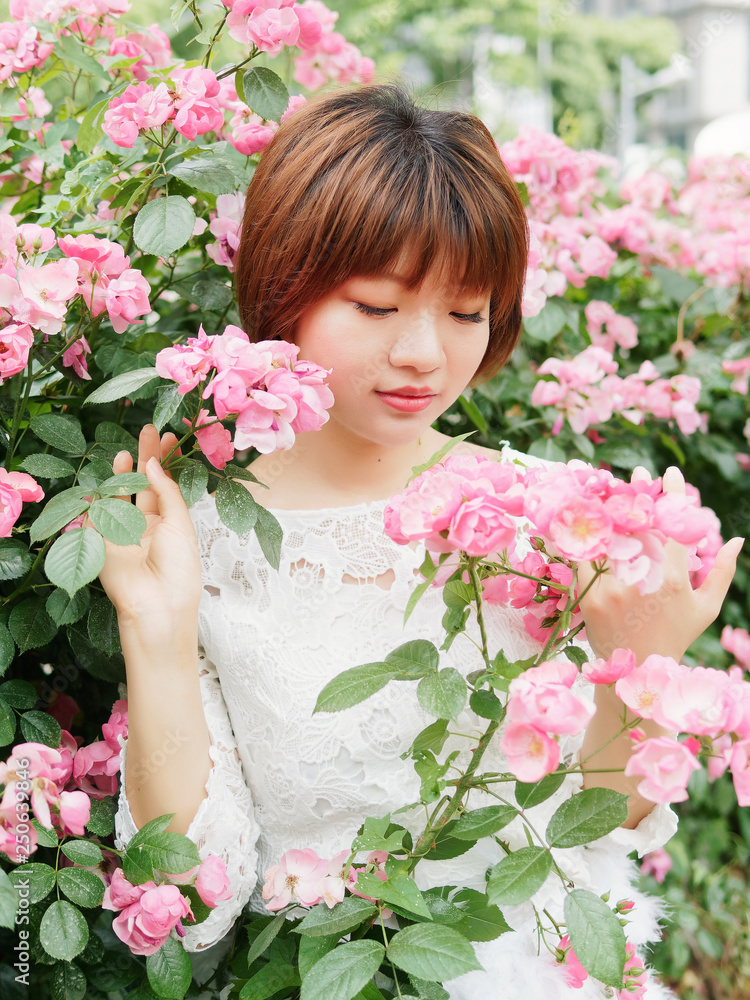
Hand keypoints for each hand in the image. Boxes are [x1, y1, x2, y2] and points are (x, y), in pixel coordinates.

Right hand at [96, 425, 201, 627]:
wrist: (157, 603)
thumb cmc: (179, 566)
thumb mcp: (180, 523)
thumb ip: (165, 491)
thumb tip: (152, 462)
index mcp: (171, 524)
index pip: (166, 485)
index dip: (166, 461)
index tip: (168, 437)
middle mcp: (147, 526)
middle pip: (143, 485)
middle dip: (145, 457)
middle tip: (147, 430)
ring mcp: (123, 532)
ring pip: (120, 496)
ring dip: (122, 473)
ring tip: (125, 452)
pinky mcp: (102, 542)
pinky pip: (97, 515)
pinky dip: (98, 497)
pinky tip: (102, 481)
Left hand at [578, 466, 743, 663]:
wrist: (638, 670)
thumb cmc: (677, 634)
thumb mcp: (706, 607)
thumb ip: (724, 572)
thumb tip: (737, 540)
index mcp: (674, 579)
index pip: (672, 526)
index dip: (673, 496)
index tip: (670, 473)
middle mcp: (643, 581)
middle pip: (637, 525)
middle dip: (640, 494)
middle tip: (639, 474)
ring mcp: (613, 588)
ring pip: (609, 536)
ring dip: (610, 508)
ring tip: (610, 488)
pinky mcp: (589, 597)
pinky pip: (584, 557)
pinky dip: (585, 535)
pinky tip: (585, 516)